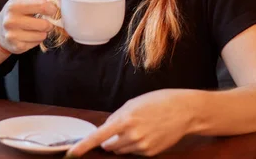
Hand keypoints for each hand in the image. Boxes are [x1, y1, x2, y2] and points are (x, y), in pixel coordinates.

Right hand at [0, 0, 58, 53]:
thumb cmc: (14, 11)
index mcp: (14, 5)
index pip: (43, 6)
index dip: (52, 8)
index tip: (52, 9)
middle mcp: (11, 21)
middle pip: (44, 24)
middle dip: (49, 22)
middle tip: (45, 20)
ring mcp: (13, 35)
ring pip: (42, 35)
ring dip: (43, 31)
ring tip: (36, 28)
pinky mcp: (17, 46)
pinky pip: (38, 43)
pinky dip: (37, 39)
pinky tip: (30, 35)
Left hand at [66, 89, 193, 156]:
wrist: (184, 111)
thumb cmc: (158, 102)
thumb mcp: (133, 103)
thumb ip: (117, 117)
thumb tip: (104, 130)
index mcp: (125, 120)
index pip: (98, 136)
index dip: (83, 146)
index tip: (71, 153)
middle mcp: (132, 136)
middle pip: (109, 146)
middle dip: (109, 140)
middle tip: (122, 127)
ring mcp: (142, 147)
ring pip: (121, 150)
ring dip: (122, 142)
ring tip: (138, 127)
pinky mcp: (150, 153)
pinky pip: (134, 152)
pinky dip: (135, 145)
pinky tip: (147, 133)